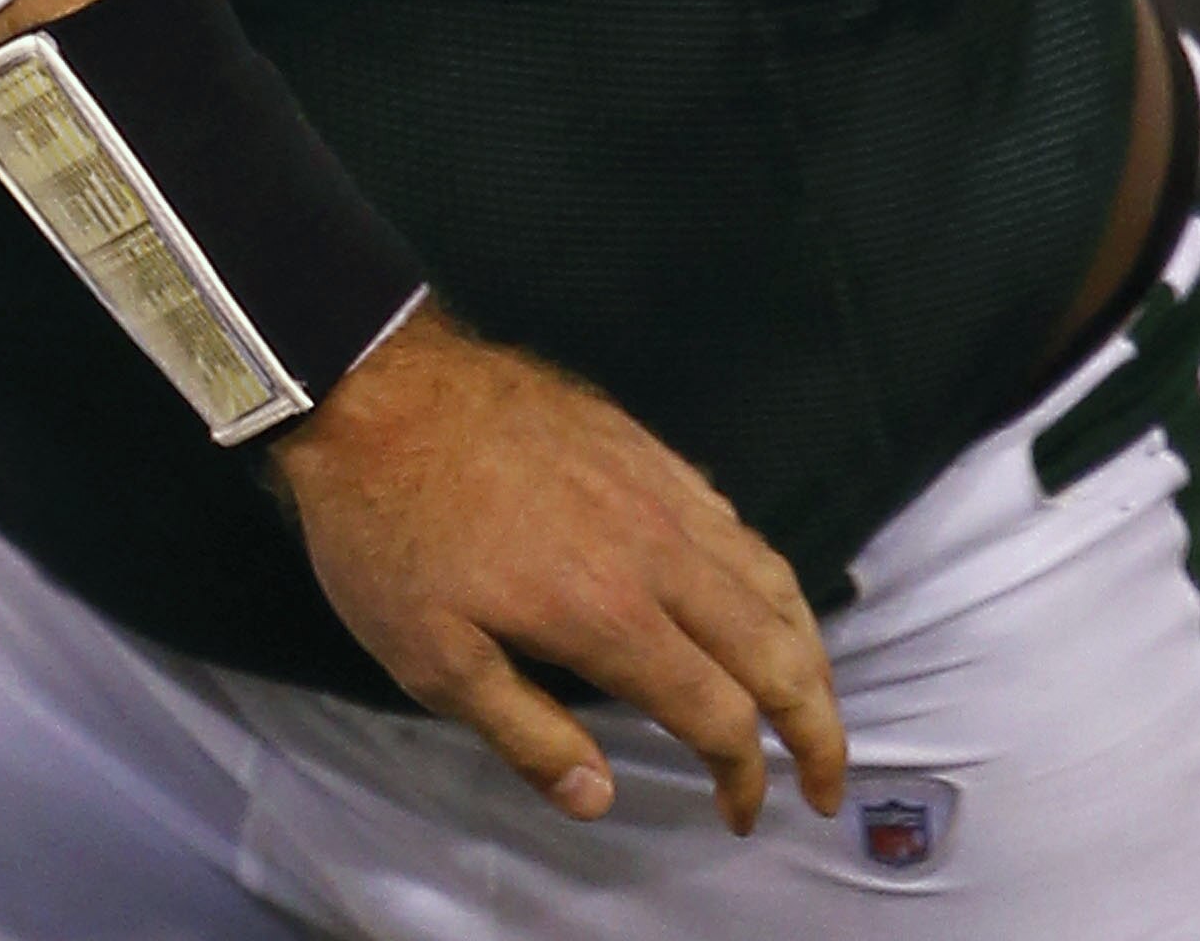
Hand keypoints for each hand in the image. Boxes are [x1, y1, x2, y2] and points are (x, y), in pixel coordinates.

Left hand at [274, 310, 847, 835]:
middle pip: (778, 649)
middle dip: (818, 726)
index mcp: (611, 615)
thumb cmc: (386, 529)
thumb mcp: (427, 657)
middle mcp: (660, 552)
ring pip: (771, 578)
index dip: (745, 776)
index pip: (721, 715)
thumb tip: (601, 800)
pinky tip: (749, 596)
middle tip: (829, 781)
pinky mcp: (643, 446)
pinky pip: (734, 521)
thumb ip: (524, 734)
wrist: (370, 386)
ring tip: (811, 699)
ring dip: (807, 649)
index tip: (742, 814)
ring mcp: (659, 489)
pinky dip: (765, 576)